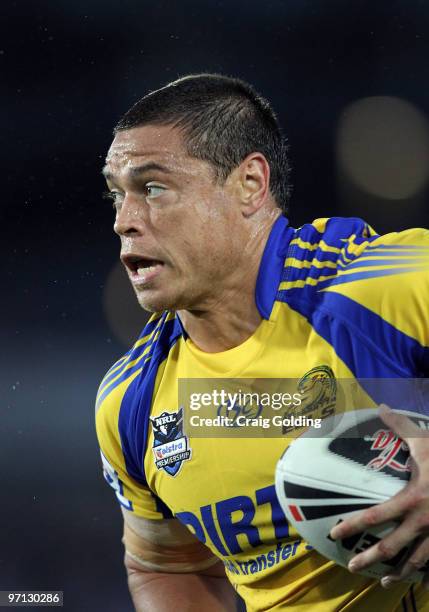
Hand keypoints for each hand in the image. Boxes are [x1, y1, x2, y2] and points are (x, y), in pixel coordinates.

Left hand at [329, 404, 428, 588]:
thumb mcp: (425, 442)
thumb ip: (401, 426)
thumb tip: (381, 406)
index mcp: (413, 499)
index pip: (375, 516)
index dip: (352, 525)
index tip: (335, 532)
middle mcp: (424, 521)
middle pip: (391, 547)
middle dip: (370, 559)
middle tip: (351, 566)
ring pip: (416, 561)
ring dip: (399, 573)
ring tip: (384, 581)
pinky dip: (426, 572)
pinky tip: (418, 579)